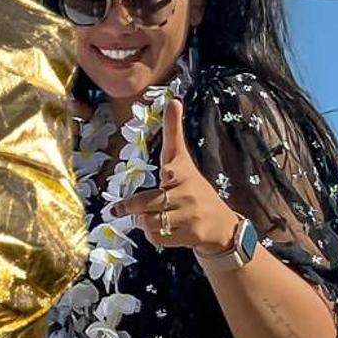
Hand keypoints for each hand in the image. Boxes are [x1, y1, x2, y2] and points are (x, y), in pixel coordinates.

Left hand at [113, 99, 243, 252]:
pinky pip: (157, 238)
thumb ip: (173, 132)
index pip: (176, 168)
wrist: (220, 224)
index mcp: (183, 171)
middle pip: (148, 202)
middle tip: (117, 209)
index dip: (171, 173)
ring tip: (145, 217)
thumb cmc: (193, 186)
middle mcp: (188, 192)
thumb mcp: (183, 159)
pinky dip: (152, 235)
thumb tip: (174, 99)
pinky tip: (160, 229)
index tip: (168, 174)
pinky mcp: (190, 235)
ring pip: (149, 221)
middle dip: (130, 207)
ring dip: (141, 221)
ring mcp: (190, 215)